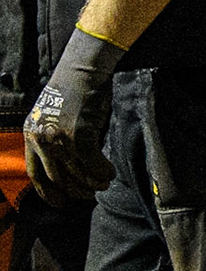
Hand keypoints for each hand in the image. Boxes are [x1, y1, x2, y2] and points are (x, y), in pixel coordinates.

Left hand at [24, 29, 122, 206]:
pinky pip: (92, 162)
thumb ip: (53, 137)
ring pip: (76, 172)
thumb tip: (67, 162)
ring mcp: (60, 137)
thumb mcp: (52, 114)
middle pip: (57, 176)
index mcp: (31, 134)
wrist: (83, 68)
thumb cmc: (72, 88)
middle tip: (88, 195)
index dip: (46, 191)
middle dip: (74, 190)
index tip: (58, 202)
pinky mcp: (81, 134)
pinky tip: (110, 172)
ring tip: (103, 184)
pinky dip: (102, 170)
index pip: (35, 172)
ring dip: (91, 182)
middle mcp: (42, 139)